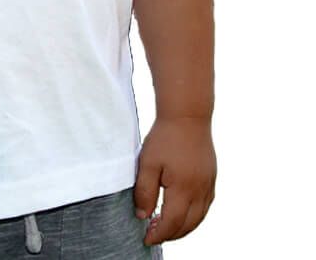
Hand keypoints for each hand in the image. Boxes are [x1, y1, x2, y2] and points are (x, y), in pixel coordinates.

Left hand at [133, 116, 216, 245]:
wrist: (188, 116)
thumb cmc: (165, 137)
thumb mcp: (147, 163)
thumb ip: (144, 191)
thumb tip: (143, 215)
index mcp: (183, 189)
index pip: (171, 223)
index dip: (158, 234)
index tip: (146, 239)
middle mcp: (200, 191)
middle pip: (187, 225)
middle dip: (171, 234)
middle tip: (154, 235)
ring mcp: (208, 185)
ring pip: (199, 218)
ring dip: (184, 228)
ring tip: (166, 228)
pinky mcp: (211, 178)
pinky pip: (205, 206)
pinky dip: (195, 216)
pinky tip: (183, 213)